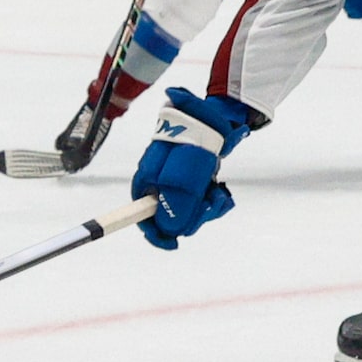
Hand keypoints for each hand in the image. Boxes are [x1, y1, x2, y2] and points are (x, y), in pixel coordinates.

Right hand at [129, 88, 251, 248]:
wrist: (218, 117)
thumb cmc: (197, 140)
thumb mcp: (186, 175)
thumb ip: (175, 203)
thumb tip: (169, 228)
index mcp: (148, 178)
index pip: (141, 213)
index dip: (154, 232)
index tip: (172, 243)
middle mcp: (159, 181)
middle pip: (167, 215)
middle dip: (190, 218)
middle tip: (208, 209)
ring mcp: (176, 179)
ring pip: (187, 210)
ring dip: (205, 209)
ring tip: (218, 197)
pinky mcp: (193, 179)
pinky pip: (199, 200)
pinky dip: (212, 201)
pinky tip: (221, 193)